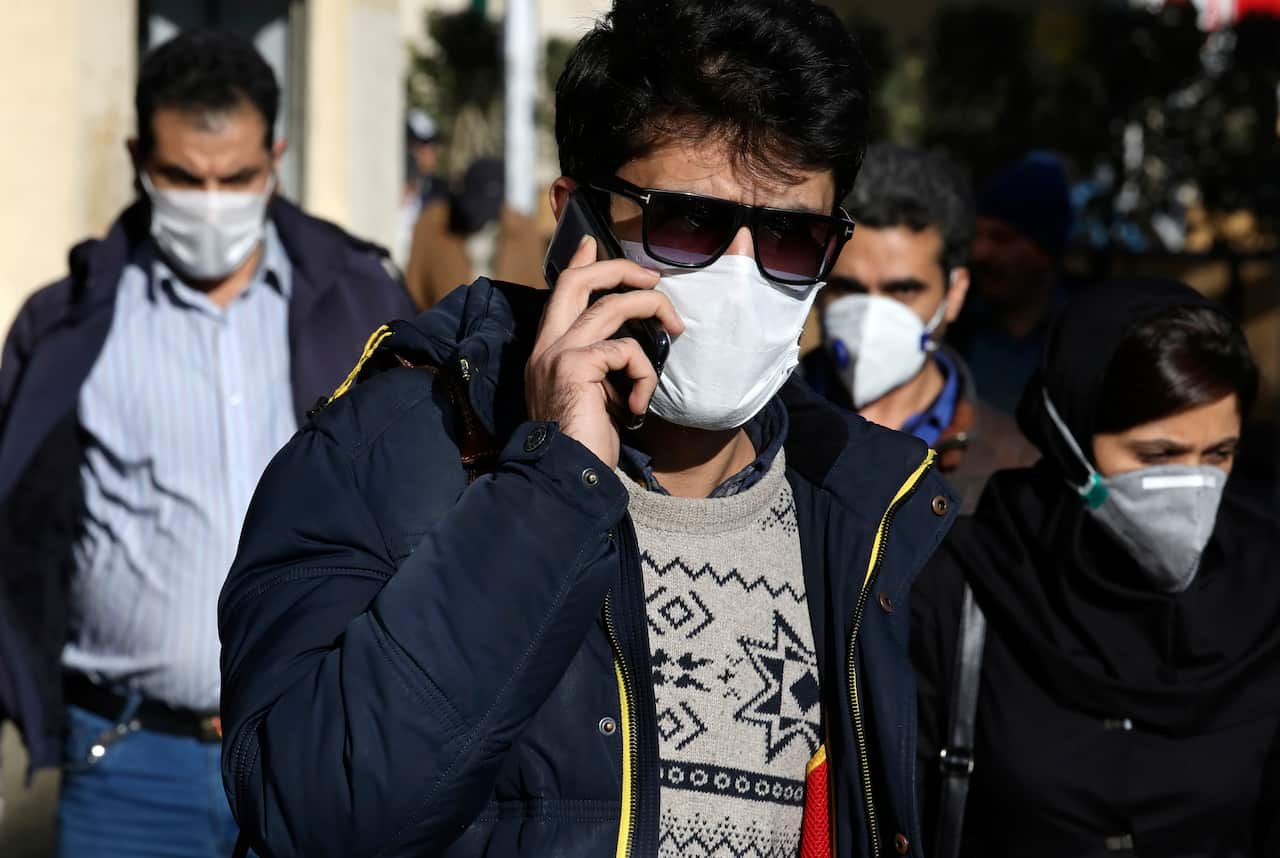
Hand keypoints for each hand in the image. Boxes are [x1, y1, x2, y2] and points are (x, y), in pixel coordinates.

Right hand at [525, 237, 683, 467]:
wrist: (562, 478)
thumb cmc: (582, 445)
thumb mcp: (592, 397)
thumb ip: (599, 367)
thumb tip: (628, 348)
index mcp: (546, 352)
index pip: (559, 293)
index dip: (578, 264)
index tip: (590, 242)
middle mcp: (545, 347)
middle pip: (578, 282)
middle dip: (618, 268)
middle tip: (651, 276)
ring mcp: (557, 354)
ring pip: (611, 306)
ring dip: (652, 308)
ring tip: (675, 327)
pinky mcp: (575, 367)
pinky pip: (626, 350)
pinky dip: (643, 374)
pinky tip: (639, 404)